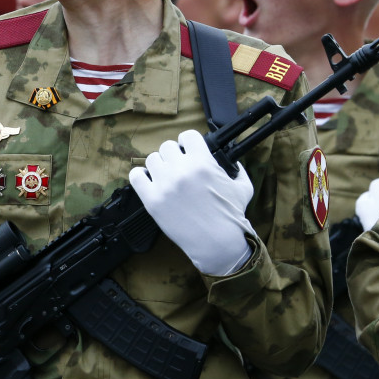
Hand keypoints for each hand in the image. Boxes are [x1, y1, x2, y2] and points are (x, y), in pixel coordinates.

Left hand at [129, 129, 253, 275]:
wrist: (217, 243)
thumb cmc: (231, 216)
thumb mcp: (243, 187)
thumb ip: (237, 169)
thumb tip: (232, 161)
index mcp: (203, 162)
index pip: (187, 135)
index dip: (189, 143)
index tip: (189, 151)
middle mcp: (181, 170)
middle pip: (167, 146)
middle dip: (174, 155)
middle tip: (178, 167)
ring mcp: (164, 185)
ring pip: (151, 159)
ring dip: (159, 166)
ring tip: (166, 176)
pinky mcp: (152, 200)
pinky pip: (136, 176)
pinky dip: (141, 176)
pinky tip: (150, 182)